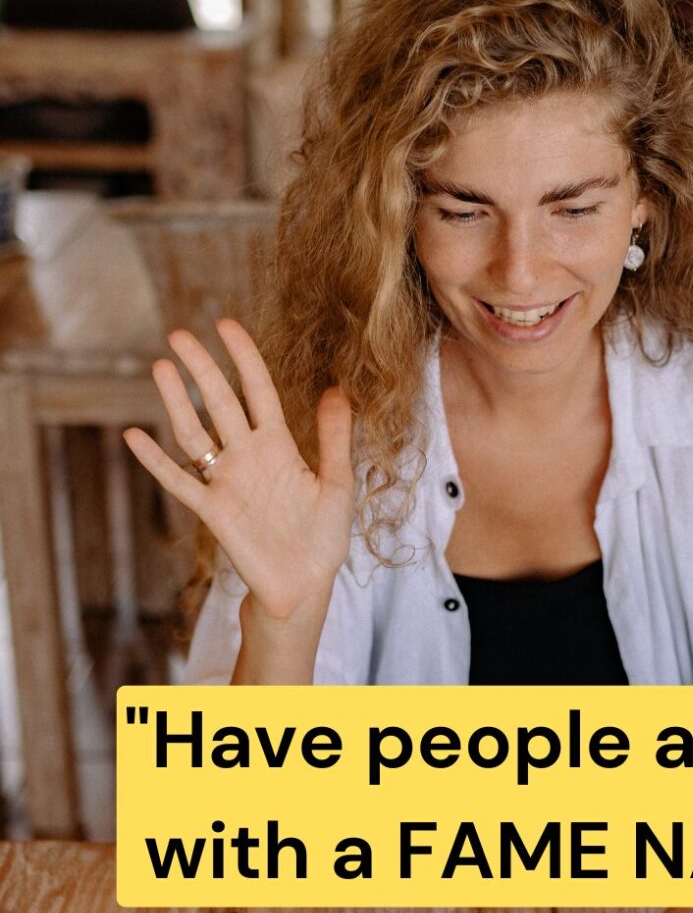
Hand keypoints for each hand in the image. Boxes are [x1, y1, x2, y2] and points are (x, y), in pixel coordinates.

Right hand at [123, 320, 354, 620]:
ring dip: (178, 402)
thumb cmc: (323, 538)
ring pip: (195, 433)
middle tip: (179, 335)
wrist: (304, 586)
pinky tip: (134, 436)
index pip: (258, 391)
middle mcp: (249, 457)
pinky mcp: (214, 512)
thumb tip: (337, 390)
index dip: (243, 358)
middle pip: (221, 403)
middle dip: (202, 369)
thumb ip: (334, 439)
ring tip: (159, 367)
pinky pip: (180, 482)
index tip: (226, 325)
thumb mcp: (337, 484)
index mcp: (280, 447)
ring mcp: (228, 482)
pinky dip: (156, 461)